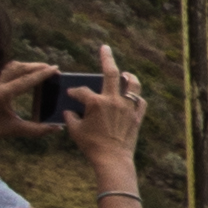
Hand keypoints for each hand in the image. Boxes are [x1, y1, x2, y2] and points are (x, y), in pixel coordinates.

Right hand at [54, 47, 147, 183]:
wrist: (113, 159)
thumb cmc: (91, 146)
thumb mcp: (75, 131)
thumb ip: (70, 118)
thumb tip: (68, 111)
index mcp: (96, 103)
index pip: (82, 91)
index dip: (75, 92)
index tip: (71, 94)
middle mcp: (113, 100)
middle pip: (111, 73)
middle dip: (107, 58)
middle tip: (105, 48)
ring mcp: (127, 107)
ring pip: (132, 84)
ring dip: (129, 76)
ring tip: (126, 73)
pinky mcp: (137, 117)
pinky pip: (140, 102)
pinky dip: (136, 97)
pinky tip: (132, 97)